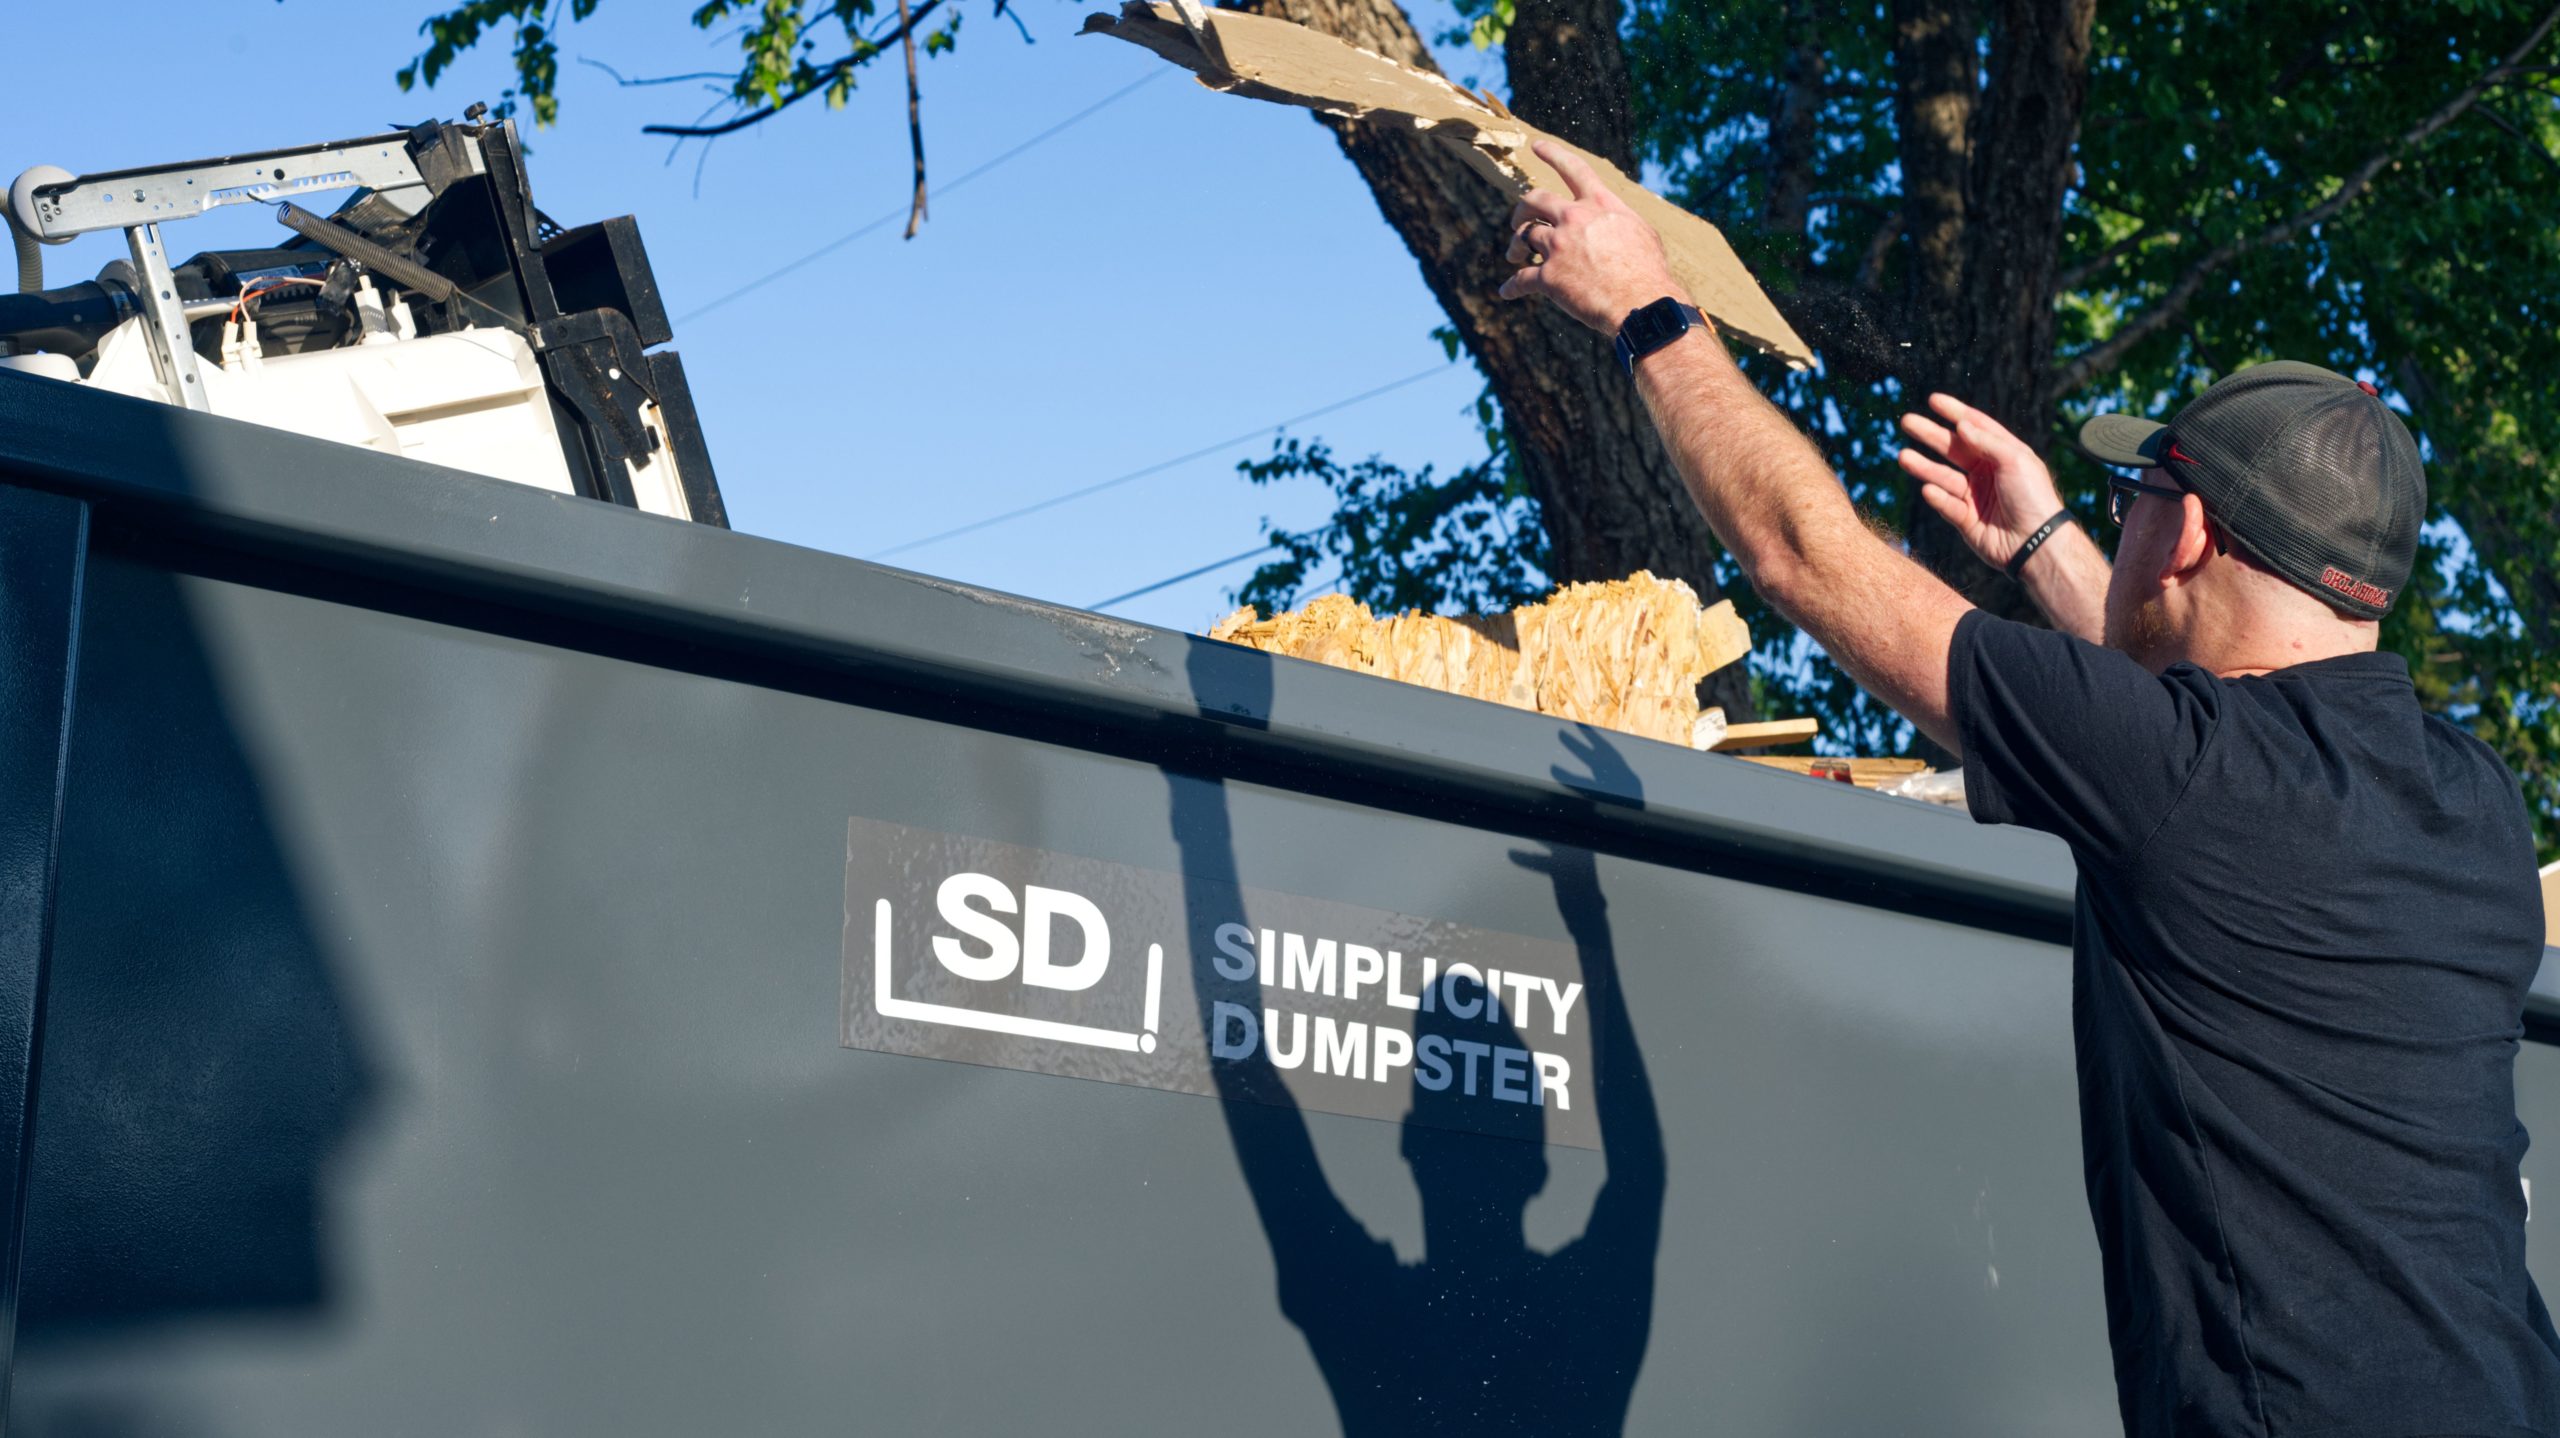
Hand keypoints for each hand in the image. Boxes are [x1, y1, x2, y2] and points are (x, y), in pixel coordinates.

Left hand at [1496, 140, 1682, 335]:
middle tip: (1518, 221)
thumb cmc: (1648, 270)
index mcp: (1599, 204)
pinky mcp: (1548, 277)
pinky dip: (1512, 286)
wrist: (1641, 302)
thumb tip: (1612, 219)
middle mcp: (1574, 218)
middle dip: (1522, 209)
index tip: (1536, 146)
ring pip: (1524, 237)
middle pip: (1534, 200)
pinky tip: (1507, 291)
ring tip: (1515, 255)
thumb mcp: (1641, 232)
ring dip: (1516, 246)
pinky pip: (1521, 278)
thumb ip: (1618, 219)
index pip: (1573, 169)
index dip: (1553, 154)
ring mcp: (1558, 246)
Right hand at [1897, 393, 2067, 570]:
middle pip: (1952, 448)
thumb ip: (1986, 441)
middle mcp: (1987, 472)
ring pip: (1943, 476)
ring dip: (1923, 466)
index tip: (1933, 400)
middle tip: (1907, 422)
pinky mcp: (1966, 519)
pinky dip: (1937, 498)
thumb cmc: (2033, 497)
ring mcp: (1975, 495)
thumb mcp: (2015, 460)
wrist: (2036, 542)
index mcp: (2003, 454)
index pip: (1975, 428)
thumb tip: (1961, 424)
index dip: (1955, 412)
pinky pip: (1947, 504)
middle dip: (1929, 435)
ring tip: (1903, 457)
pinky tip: (1928, 490)